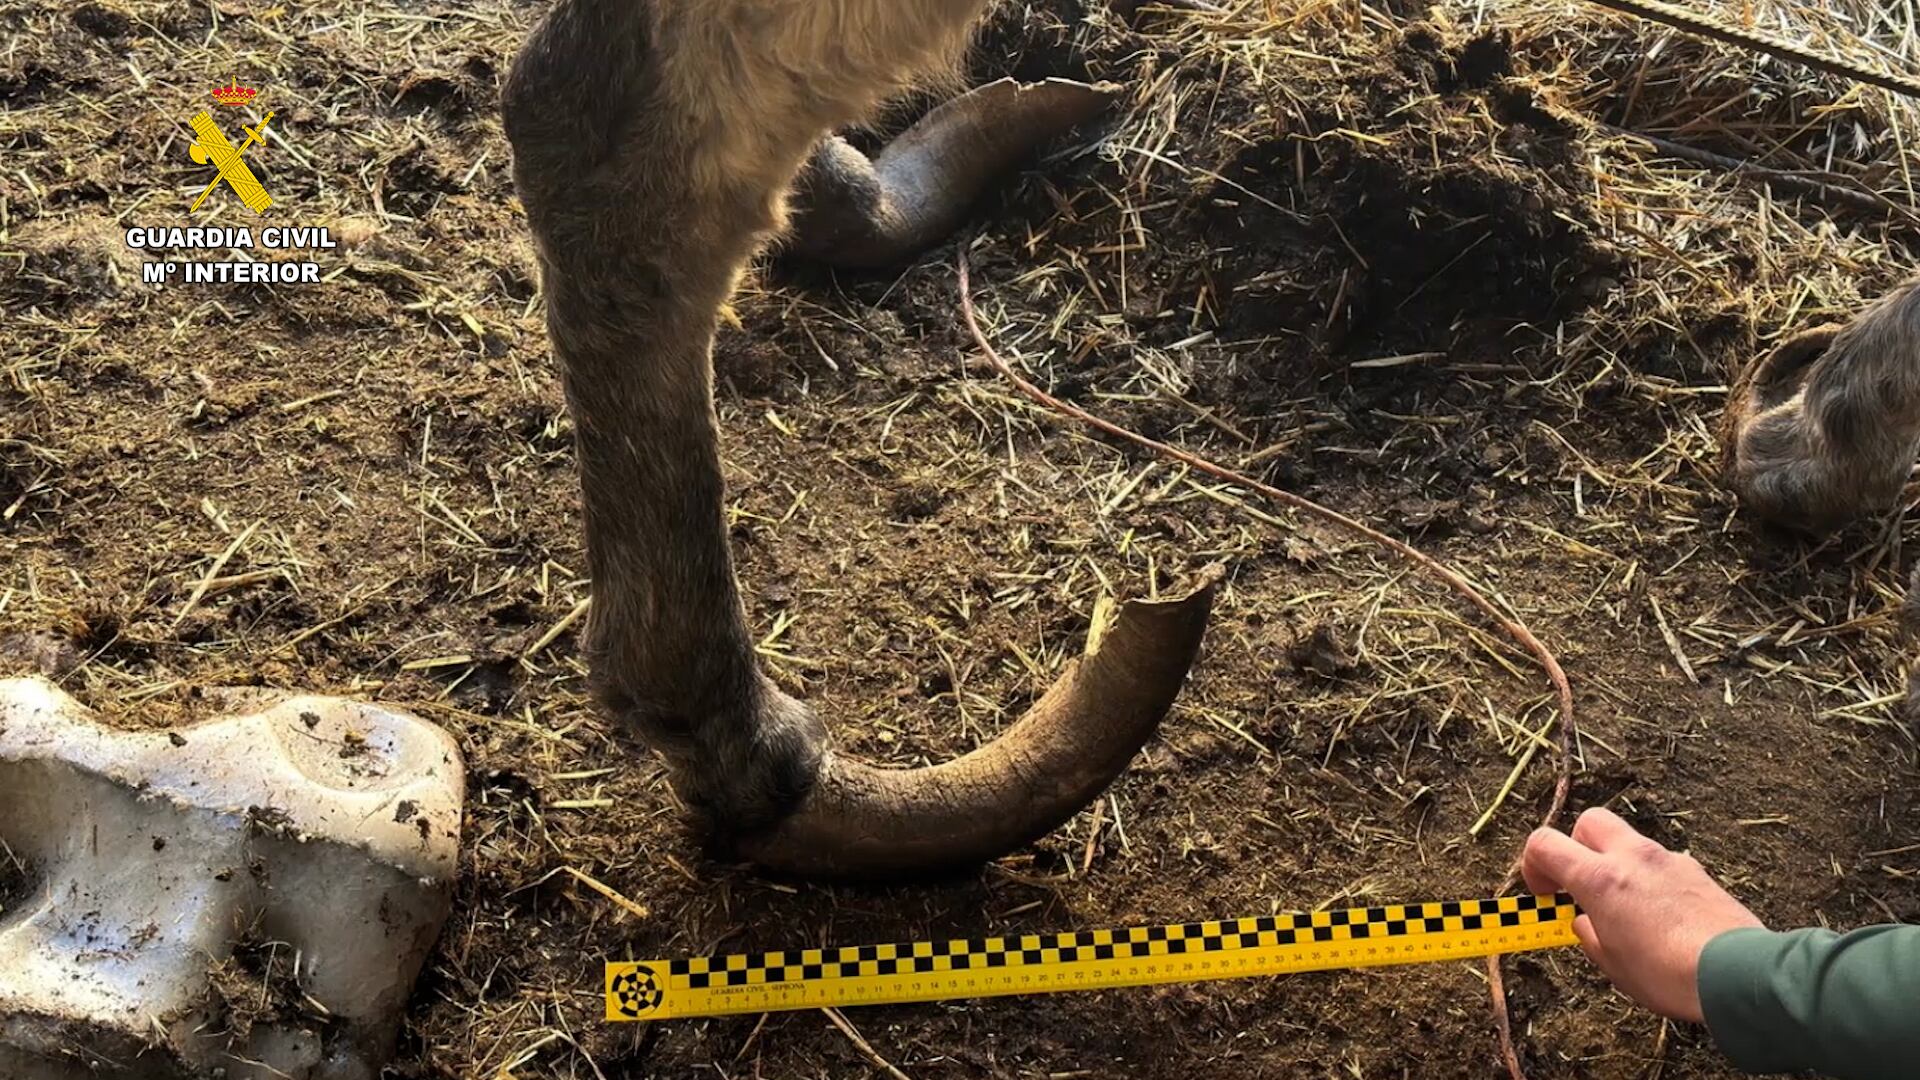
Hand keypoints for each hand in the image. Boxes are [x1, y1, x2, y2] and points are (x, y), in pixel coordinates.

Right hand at [1523, 808, 1764, 1023]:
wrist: (1736, 975)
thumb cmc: (1667, 973)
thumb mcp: (1612, 964)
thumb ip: (1589, 934)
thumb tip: (1585, 922)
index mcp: (1599, 878)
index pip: (1544, 843)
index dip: (1533, 866)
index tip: (1546, 893)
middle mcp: (1632, 857)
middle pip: (1589, 822)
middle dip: (1577, 847)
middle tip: (1581, 884)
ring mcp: (1669, 860)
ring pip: (1629, 842)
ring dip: (1616, 864)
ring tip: (1626, 909)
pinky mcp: (1698, 872)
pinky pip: (1662, 863)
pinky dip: (1650, 879)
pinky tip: (1661, 916)